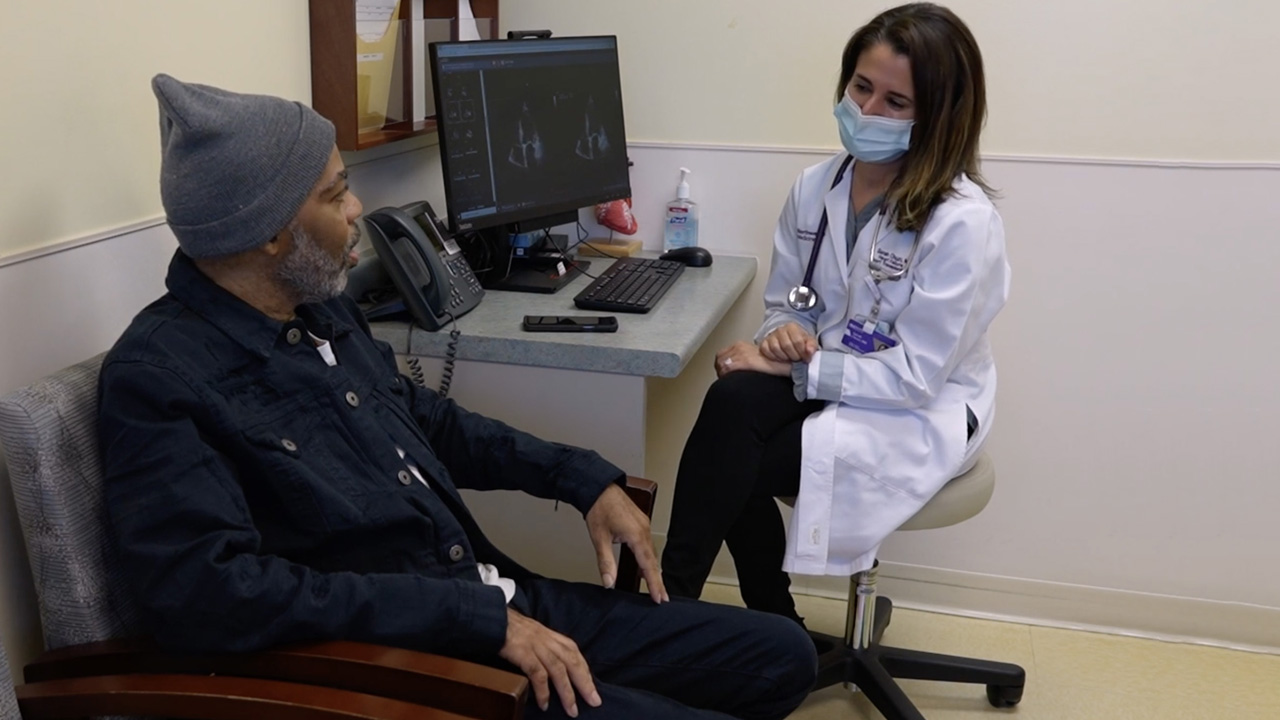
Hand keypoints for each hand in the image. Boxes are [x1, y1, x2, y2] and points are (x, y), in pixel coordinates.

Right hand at [499, 608, 601, 716]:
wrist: (494, 619)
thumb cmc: (512, 630)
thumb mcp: (535, 635)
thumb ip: (547, 648)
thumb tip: (556, 670)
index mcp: (552, 636)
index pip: (575, 654)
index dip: (586, 672)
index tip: (593, 689)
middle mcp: (548, 640)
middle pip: (572, 662)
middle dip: (585, 683)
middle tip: (594, 701)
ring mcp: (536, 646)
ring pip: (558, 670)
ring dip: (567, 692)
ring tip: (572, 710)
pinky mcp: (523, 653)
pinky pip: (537, 674)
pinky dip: (543, 690)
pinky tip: (545, 704)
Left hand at [585, 483, 667, 602]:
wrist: (598, 487)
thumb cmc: (598, 508)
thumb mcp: (599, 538)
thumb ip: (605, 563)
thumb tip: (609, 582)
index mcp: (636, 535)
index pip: (648, 566)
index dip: (654, 584)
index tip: (659, 598)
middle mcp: (644, 530)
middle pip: (654, 561)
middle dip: (658, 581)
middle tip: (662, 598)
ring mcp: (644, 525)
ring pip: (652, 553)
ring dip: (654, 570)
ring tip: (657, 587)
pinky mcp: (641, 523)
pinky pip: (648, 544)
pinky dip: (650, 558)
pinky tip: (647, 566)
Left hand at [715, 341, 791, 378]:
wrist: (782, 362)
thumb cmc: (772, 363)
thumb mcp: (754, 358)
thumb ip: (742, 360)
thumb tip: (731, 372)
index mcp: (740, 345)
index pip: (721, 354)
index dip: (721, 365)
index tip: (724, 373)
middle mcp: (739, 347)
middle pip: (719, 359)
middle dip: (720, 369)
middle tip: (725, 378)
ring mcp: (741, 353)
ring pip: (721, 364)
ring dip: (722, 373)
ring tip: (728, 380)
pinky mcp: (745, 361)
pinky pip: (727, 368)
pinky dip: (726, 375)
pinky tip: (732, 380)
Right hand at [760, 323, 818, 362]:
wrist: (787, 346)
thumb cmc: (799, 345)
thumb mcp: (809, 344)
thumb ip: (812, 346)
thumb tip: (809, 351)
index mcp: (792, 327)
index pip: (797, 341)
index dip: (803, 352)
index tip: (806, 358)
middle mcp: (780, 329)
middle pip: (787, 345)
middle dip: (794, 356)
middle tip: (797, 359)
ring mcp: (771, 336)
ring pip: (776, 348)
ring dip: (784, 357)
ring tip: (789, 358)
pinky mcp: (763, 343)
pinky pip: (767, 351)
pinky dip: (774, 357)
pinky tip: (780, 358)